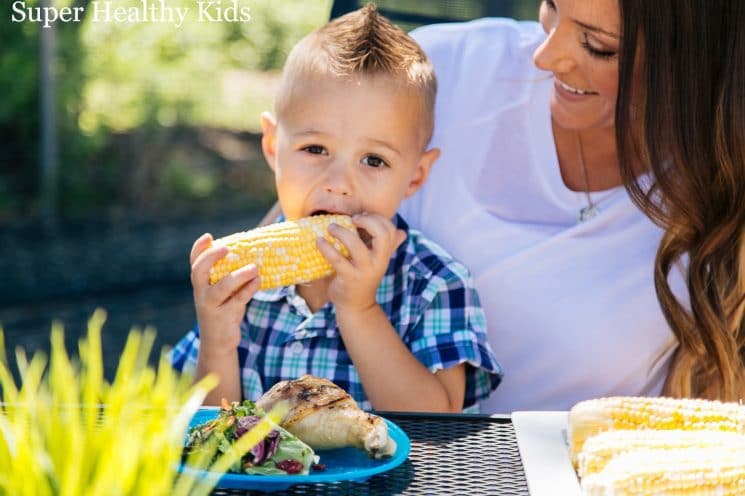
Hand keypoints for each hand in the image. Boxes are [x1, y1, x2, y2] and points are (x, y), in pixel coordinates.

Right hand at [190, 233, 260, 354]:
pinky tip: (259, 281)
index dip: (199, 248)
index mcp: (201, 284)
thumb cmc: (224, 310)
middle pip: (199, 272)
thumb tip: (252, 253)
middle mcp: (202, 294)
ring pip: (221, 288)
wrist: (218, 343)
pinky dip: (249, 289)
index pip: (194, 262)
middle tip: (227, 248)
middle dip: (211, 257)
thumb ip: (228, 276)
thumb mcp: (222, 293)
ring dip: (238, 276)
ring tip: (254, 267)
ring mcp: (211, 306)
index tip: (208, 236)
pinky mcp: (225, 317)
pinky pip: (238, 300)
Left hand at [317, 213, 405, 313]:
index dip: (377, 218)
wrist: (356, 305)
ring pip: (355, 245)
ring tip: (331, 227)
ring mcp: (364, 270)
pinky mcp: (348, 278)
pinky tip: (319, 241)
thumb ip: (388, 247)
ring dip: (341, 232)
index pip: (390, 230)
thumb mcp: (377, 262)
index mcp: (384, 254)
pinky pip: (337, 259)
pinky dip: (326, 247)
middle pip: (381, 234)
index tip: (361, 217)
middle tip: (352, 219)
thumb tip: (402, 233)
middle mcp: (378, 261)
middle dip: (367, 221)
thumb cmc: (364, 278)